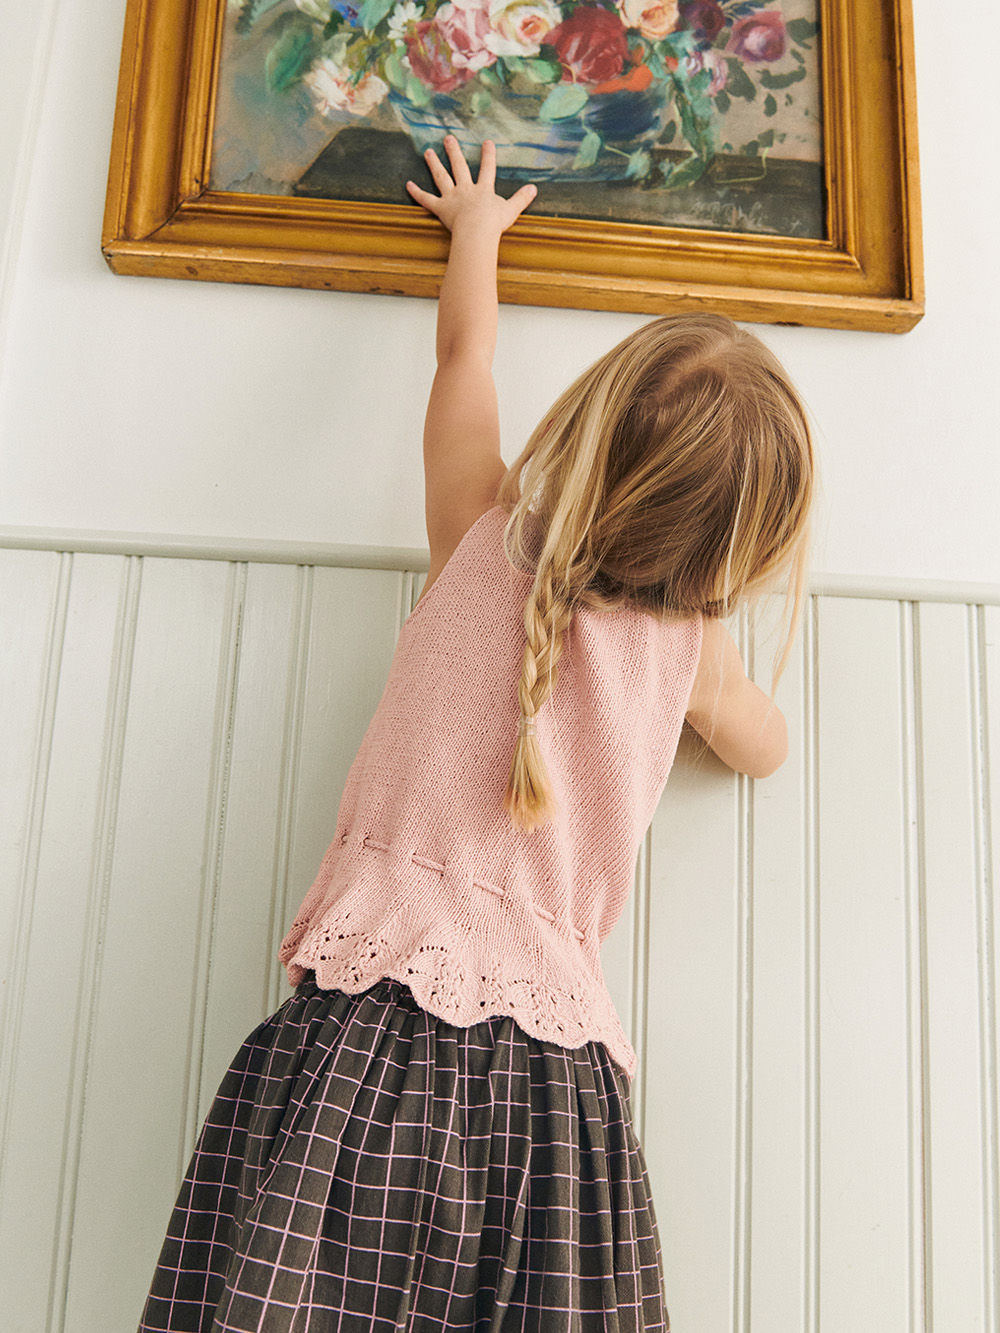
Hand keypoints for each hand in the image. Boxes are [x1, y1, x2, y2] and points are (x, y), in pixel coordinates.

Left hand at [405, 136, 537, 234]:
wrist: (477, 232)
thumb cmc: (493, 224)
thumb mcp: (511, 210)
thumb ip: (521, 199)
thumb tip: (534, 189)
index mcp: (483, 189)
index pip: (487, 169)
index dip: (488, 155)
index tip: (487, 142)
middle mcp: (466, 189)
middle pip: (459, 167)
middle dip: (454, 151)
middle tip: (448, 138)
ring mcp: (452, 197)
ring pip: (441, 177)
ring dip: (434, 163)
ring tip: (428, 152)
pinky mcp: (441, 209)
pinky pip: (426, 200)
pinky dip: (416, 193)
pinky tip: (407, 184)